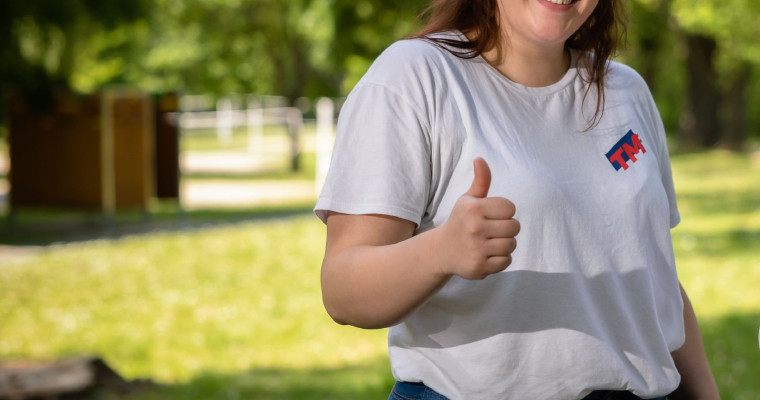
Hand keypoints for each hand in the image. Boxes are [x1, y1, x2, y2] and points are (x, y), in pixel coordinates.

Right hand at [435, 157, 519, 279]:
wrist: (441, 251)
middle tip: (492, 230)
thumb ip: (480, 181)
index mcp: (473, 208)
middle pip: (515, 227)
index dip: (504, 212)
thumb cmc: (460, 221)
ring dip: (505, 244)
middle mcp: (474, 228)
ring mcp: (477, 249)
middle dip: (507, 228)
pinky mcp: (479, 266)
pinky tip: (487, 254)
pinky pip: (506, 261)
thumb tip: (480, 159)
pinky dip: (500, 259)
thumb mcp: (468, 200)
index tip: (492, 215)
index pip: (510, 208)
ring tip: (491, 242)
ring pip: (512, 244)